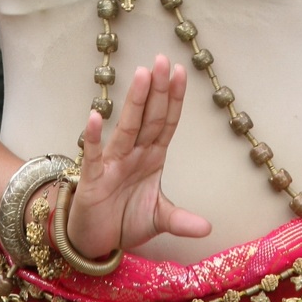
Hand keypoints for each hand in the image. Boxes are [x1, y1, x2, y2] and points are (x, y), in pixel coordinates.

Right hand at [65, 54, 211, 256]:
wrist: (92, 242)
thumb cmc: (123, 221)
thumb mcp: (157, 220)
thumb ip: (180, 220)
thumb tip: (208, 229)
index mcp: (151, 158)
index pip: (166, 123)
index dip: (174, 99)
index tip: (181, 72)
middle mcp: (133, 154)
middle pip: (149, 118)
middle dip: (157, 90)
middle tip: (163, 60)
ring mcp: (112, 163)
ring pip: (126, 128)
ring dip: (135, 102)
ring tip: (142, 75)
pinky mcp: (92, 178)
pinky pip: (93, 155)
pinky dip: (94, 138)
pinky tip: (95, 117)